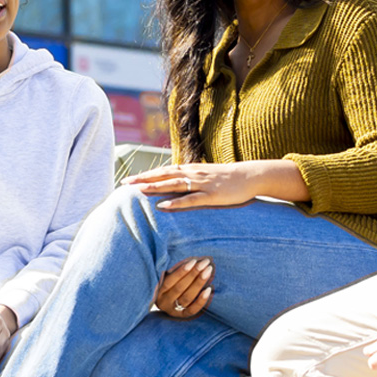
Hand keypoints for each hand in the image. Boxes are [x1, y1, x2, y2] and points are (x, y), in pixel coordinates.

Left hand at [123, 159, 303, 209]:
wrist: (251, 176)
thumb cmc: (227, 179)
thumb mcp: (206, 177)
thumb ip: (190, 180)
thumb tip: (175, 185)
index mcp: (191, 170)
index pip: (163, 171)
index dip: (146, 175)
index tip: (129, 180)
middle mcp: (193, 174)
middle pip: (164, 175)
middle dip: (143, 180)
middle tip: (125, 184)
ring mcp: (202, 184)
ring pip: (174, 185)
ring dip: (155, 187)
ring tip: (138, 191)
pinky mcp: (212, 195)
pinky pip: (191, 199)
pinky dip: (176, 203)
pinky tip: (163, 206)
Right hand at [154, 256, 213, 317]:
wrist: (164, 305)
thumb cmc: (168, 286)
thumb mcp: (165, 279)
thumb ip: (174, 272)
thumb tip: (192, 261)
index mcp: (158, 291)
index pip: (170, 280)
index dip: (182, 271)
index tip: (193, 261)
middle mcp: (164, 302)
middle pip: (180, 288)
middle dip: (194, 274)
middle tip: (205, 263)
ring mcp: (173, 310)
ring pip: (187, 297)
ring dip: (199, 283)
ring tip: (208, 271)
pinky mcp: (182, 315)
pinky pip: (193, 309)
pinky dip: (201, 300)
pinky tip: (209, 289)